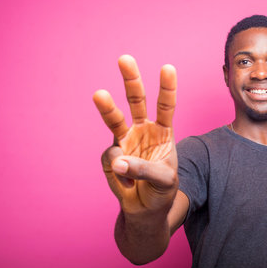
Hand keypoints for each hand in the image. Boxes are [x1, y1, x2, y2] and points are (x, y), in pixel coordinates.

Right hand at [93, 55, 177, 215]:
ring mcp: (125, 141)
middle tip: (125, 58)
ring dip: (107, 107)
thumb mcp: (165, 180)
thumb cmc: (162, 190)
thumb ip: (145, 169)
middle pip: (136, 101)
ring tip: (99, 94)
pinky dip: (121, 172)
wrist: (146, 209)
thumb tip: (119, 160)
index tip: (167, 67)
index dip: (167, 87)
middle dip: (131, 80)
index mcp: (163, 131)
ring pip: (115, 119)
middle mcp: (143, 130)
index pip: (166, 106)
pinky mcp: (111, 156)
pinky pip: (112, 159)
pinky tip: (128, 182)